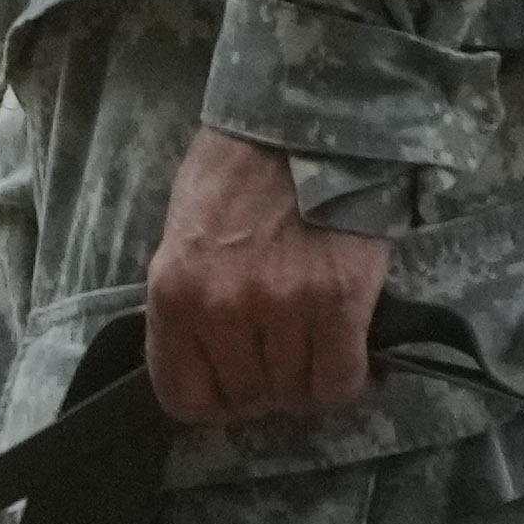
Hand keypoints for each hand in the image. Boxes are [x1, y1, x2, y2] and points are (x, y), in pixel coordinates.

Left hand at [143, 124, 389, 427]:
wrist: (303, 121)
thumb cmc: (238, 173)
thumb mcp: (184, 237)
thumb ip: (190, 304)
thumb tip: (210, 362)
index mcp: (174, 293)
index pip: (185, 396)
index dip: (216, 401)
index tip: (237, 387)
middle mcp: (222, 307)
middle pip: (248, 397)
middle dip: (268, 387)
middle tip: (286, 357)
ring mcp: (282, 306)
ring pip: (297, 394)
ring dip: (309, 381)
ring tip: (318, 347)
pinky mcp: (338, 300)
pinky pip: (340, 378)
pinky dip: (350, 379)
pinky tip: (350, 353)